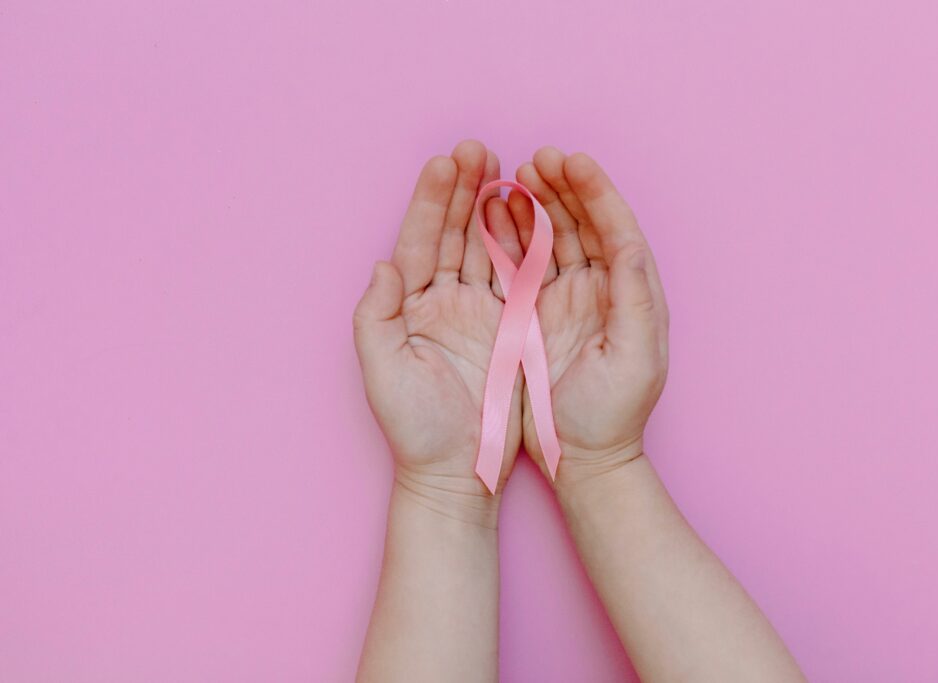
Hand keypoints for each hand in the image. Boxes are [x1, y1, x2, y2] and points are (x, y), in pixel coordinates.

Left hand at [353, 140, 521, 519]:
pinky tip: (530, 212)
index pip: (418, 240)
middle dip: (463, 190)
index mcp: (409, 306)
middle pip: (452, 233)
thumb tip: (383, 265)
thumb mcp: (383, 373)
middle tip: (477, 148)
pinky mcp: (511, 327)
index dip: (430, 201)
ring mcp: (478, 311)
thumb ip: (374, 318)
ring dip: (494, 207)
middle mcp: (441, 301)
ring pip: (486, 247)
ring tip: (506, 168)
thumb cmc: (416, 429)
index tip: (445, 162)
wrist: (459, 471)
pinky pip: (518, 276)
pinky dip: (523, 243)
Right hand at [511, 148, 669, 484]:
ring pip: (551, 236)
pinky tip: (494, 213)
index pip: (617, 228)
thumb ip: (637, 300)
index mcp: (632, 293)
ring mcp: (566, 297)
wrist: (582, 456)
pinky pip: (522, 263)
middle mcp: (602, 288)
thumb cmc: (614, 414)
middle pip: (583, 223)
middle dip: (561, 186)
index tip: (573, 161)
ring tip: (512, 175)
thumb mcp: (635, 359)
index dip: (597, 192)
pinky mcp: (534, 312)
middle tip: (536, 158)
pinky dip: (510, 235)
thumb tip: (632, 245)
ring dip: (535, 204)